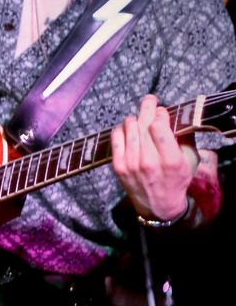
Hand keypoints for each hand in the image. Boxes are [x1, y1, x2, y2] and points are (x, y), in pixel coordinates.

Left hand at [112, 94, 194, 221]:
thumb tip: (175, 115)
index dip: (159, 113)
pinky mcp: (118, 166)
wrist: (158, 205)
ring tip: (141, 119)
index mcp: (170, 160)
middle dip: (147, 108)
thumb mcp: (190, 160)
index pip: (158, 127)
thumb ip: (184, 138)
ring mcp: (131, 164)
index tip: (162, 110)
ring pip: (128, 127)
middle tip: (149, 100)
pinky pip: (116, 138)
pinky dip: (121, 129)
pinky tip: (128, 128)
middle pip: (143, 124)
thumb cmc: (177, 179)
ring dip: (135, 119)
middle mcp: (149, 161)